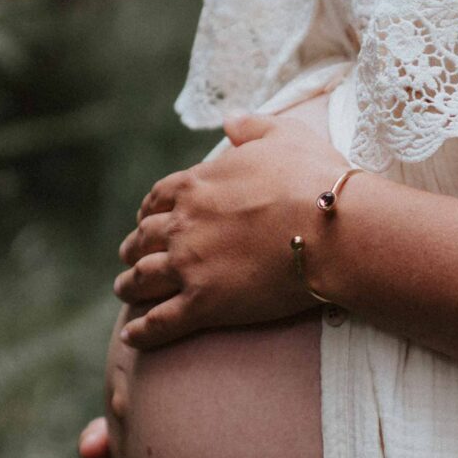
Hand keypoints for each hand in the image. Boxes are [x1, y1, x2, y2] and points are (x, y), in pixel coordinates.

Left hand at [113, 110, 349, 350]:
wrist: (332, 227)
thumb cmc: (314, 179)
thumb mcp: (284, 135)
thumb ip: (252, 126)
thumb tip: (229, 119)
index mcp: (196, 185)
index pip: (157, 199)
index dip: (149, 211)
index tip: (147, 220)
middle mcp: (182, 225)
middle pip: (143, 239)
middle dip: (135, 247)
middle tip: (131, 257)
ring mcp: (189, 266)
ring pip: (142, 278)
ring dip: (129, 285)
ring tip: (125, 291)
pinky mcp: (203, 304)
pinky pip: (159, 322)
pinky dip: (141, 331)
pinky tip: (132, 337)